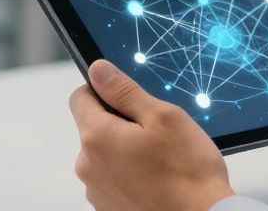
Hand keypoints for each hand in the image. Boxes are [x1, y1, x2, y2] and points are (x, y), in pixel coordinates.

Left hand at [69, 60, 233, 210]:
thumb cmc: (187, 172)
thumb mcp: (162, 116)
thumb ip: (124, 91)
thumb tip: (98, 71)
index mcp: (97, 137)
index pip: (81, 97)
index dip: (105, 90)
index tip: (129, 97)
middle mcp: (88, 165)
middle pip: (95, 127)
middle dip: (121, 123)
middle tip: (157, 131)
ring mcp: (97, 190)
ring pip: (106, 154)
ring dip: (126, 149)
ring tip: (161, 158)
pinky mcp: (109, 207)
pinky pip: (114, 178)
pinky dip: (131, 173)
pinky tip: (157, 177)